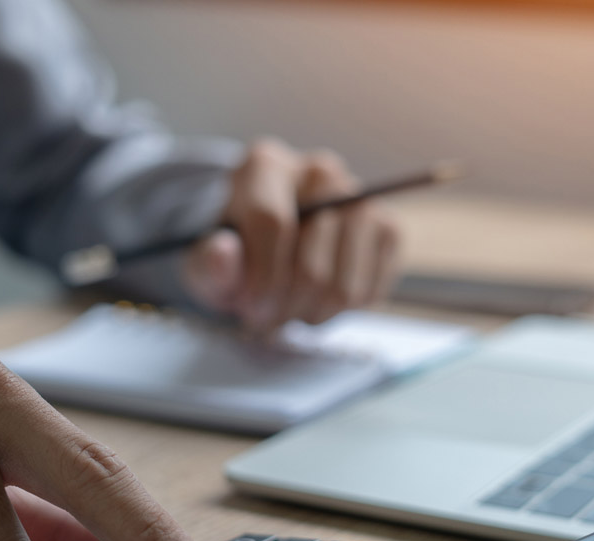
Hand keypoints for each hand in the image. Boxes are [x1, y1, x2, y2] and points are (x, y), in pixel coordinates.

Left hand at [181, 138, 400, 331]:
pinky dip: (344, 311)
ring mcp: (361, 198)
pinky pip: (371, 291)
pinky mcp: (388, 229)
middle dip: (286, 306)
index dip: (261, 279)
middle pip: (312, 260)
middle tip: (268, 320)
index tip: (250, 312)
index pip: (273, 224)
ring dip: (315, 314)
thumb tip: (223, 254)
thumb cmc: (236, 253)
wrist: (270, 244)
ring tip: (293, 312)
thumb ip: (209, 261)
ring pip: (345, 283)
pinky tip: (320, 302)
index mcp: (266, 166)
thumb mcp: (205, 260)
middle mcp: (320, 172)